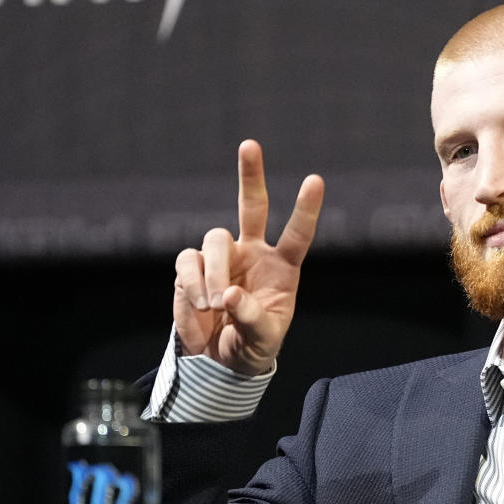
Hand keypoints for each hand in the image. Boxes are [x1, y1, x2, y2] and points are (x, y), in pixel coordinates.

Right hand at [173, 140, 323, 374]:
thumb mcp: (263, 339)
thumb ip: (251, 317)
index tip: (315, 180)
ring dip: (215, 272)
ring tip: (215, 306)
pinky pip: (189, 261)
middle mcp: (253, 253)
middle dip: (250, 176)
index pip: (297, 234)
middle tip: (249, 145)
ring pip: (215, 239)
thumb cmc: (253, 344)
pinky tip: (200, 305)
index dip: (305, 208)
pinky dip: (192, 283)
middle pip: (252, 206)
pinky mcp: (192, 267)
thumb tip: (228, 295)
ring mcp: (222, 257)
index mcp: (282, 267)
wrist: (220, 359)